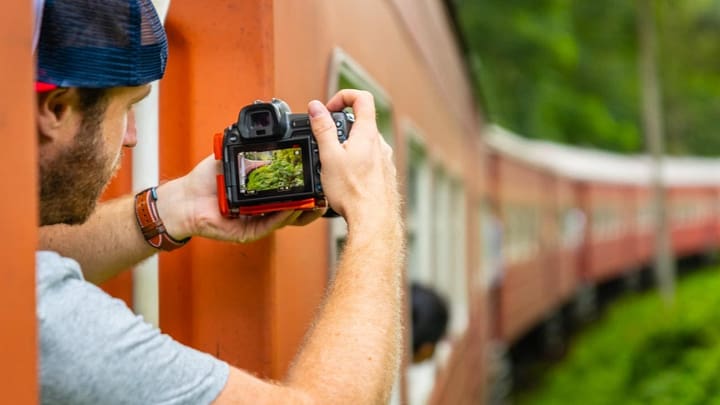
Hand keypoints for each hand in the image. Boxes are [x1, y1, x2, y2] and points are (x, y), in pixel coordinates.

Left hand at [157, 155, 324, 243]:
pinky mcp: (247, 233)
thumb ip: (250, 149)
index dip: (306, 187)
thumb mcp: (233, 158)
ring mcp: (257, 223)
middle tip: (324, 192)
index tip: (318, 176)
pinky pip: (269, 225)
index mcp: (262, 194)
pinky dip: (282, 216)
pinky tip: (291, 207)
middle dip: (313, 202)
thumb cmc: (206, 181)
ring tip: (314, 199)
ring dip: (302, 210)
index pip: (290, 192)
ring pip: (287, 220)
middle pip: (296, 209)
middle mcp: (263, 210)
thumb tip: (267, 133)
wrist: (183, 199)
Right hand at [308, 90, 398, 224]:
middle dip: (341, 128)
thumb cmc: (353, 191)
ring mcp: (385, 161)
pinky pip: (370, 162)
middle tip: (325, 143)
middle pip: (362, 122)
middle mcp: (381, 145)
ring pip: (366, 144)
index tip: (329, 109)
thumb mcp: (329, 156)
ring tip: (334, 167)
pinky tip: (347, 181)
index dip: (343, 96)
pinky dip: (356, 164)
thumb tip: (317, 107)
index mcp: (368, 134)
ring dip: (348, 148)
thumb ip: (323, 129)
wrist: (373, 220)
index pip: (362, 98)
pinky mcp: (385, 176)